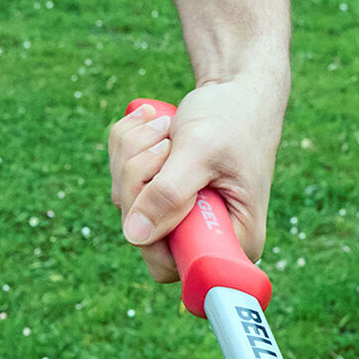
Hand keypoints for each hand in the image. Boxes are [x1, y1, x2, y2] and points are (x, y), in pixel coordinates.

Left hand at [107, 72, 286, 281]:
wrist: (236, 92)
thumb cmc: (232, 119)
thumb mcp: (202, 150)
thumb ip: (170, 193)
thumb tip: (136, 236)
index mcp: (233, 241)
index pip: (174, 266)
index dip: (153, 231)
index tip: (162, 179)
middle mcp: (205, 238)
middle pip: (143, 236)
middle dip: (139, 179)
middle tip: (163, 140)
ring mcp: (179, 220)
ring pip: (127, 205)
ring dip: (132, 155)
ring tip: (163, 125)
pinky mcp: (160, 199)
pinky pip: (122, 183)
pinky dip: (127, 147)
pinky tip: (152, 124)